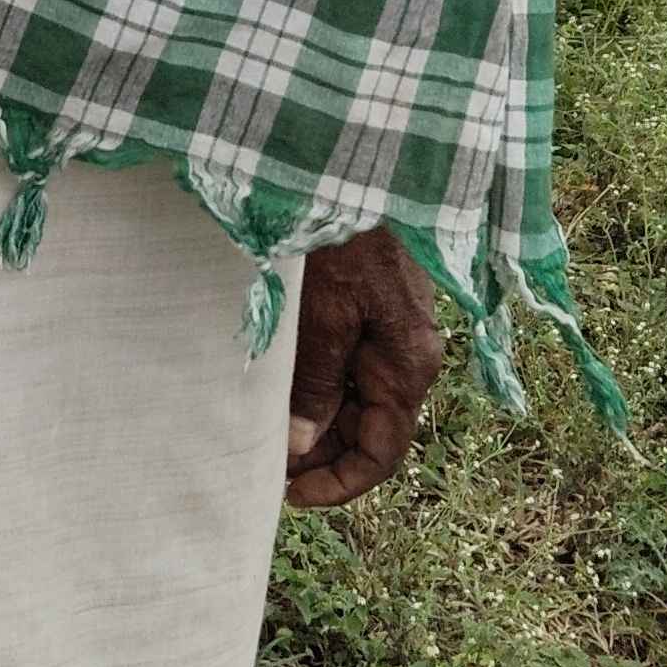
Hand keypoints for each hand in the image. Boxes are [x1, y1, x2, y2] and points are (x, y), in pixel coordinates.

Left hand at [282, 226, 443, 509]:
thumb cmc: (342, 238)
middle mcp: (405, 357)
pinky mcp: (370, 315)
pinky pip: (346, 370)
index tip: (290, 495)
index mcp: (407, 365)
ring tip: (260, 433)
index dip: (338, 483)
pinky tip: (274, 393)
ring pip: (353, 404)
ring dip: (311, 424)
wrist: (357, 171)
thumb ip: (316, 384)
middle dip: (316, 455)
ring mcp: (389, 336)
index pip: (382, 452)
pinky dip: (314, 390)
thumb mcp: (324, 315)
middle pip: (366, 432)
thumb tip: (299, 446)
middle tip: (260, 463)